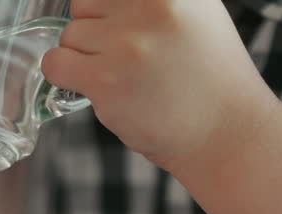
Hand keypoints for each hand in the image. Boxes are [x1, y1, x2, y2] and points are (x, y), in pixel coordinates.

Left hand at [42, 0, 275, 171]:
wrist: (226, 132)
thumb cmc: (210, 78)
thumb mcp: (198, 14)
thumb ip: (152, 2)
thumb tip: (103, 2)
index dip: (106, 10)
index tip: (115, 27)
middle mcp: (151, 5)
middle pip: (84, 3)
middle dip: (95, 30)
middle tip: (125, 57)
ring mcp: (127, 43)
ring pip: (70, 35)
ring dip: (84, 57)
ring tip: (121, 77)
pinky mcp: (106, 80)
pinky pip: (55, 63)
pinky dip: (65, 75)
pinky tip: (95, 86)